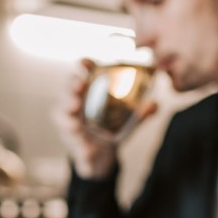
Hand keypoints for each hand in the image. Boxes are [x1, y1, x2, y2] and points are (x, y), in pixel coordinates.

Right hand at [51, 59, 156, 179]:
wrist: (102, 155)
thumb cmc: (110, 128)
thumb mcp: (128, 119)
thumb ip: (140, 112)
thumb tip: (155, 104)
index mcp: (88, 91)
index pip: (82, 72)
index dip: (82, 65)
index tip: (87, 63)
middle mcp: (74, 101)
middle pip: (68, 88)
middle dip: (72, 85)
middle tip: (79, 85)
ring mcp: (69, 119)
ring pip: (62, 111)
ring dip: (68, 108)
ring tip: (74, 107)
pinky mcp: (70, 138)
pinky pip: (70, 136)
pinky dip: (75, 137)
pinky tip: (79, 136)